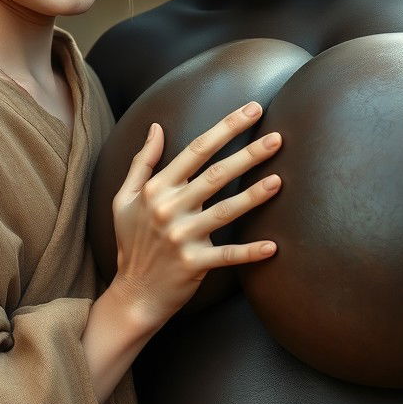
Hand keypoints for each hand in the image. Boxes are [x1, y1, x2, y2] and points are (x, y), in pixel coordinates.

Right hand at [109, 101, 281, 332]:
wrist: (132, 293)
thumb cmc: (131, 241)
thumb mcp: (123, 198)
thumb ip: (142, 162)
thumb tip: (156, 127)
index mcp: (156, 189)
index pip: (196, 150)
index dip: (225, 128)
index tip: (251, 110)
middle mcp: (169, 209)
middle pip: (215, 175)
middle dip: (248, 154)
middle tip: (277, 138)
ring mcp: (182, 237)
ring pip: (224, 211)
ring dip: (253, 196)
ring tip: (279, 181)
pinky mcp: (194, 264)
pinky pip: (227, 256)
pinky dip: (249, 252)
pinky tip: (272, 246)